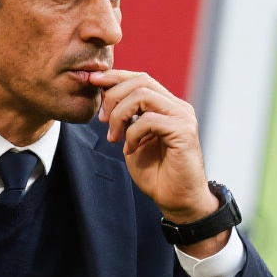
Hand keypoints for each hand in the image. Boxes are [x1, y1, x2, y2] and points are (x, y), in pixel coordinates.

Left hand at [88, 69, 221, 234]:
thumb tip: (105, 95)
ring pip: (143, 95)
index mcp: (167, 105)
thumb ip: (125, 118)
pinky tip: (130, 149)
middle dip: (113, 95)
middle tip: (102, 119)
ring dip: (120, 114)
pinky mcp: (184, 131)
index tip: (92, 81)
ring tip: (113, 136)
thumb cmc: (157, 174)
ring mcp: (182, 117)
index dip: (115, 77)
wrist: (177, 200)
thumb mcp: (133, 139)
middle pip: (141, 81)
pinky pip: (149, 120)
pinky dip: (132, 134)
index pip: (140, 79)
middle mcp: (177, 107)